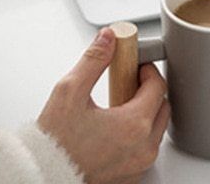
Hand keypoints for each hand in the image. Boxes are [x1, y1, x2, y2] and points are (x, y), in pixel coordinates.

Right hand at [38, 28, 169, 183]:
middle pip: (163, 107)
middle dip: (148, 90)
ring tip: (115, 104)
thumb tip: (107, 39)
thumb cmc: (55, 140)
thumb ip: (93, 60)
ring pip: (156, 129)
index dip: (146, 70)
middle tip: (125, 81)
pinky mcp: (132, 174)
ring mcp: (140, 164)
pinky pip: (145, 147)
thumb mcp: (70, 90)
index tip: (133, 64)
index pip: (157, 86)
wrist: (46, 172)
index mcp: (134, 124)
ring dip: (144, 112)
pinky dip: (137, 133)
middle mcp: (143, 147)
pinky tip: (113, 126)